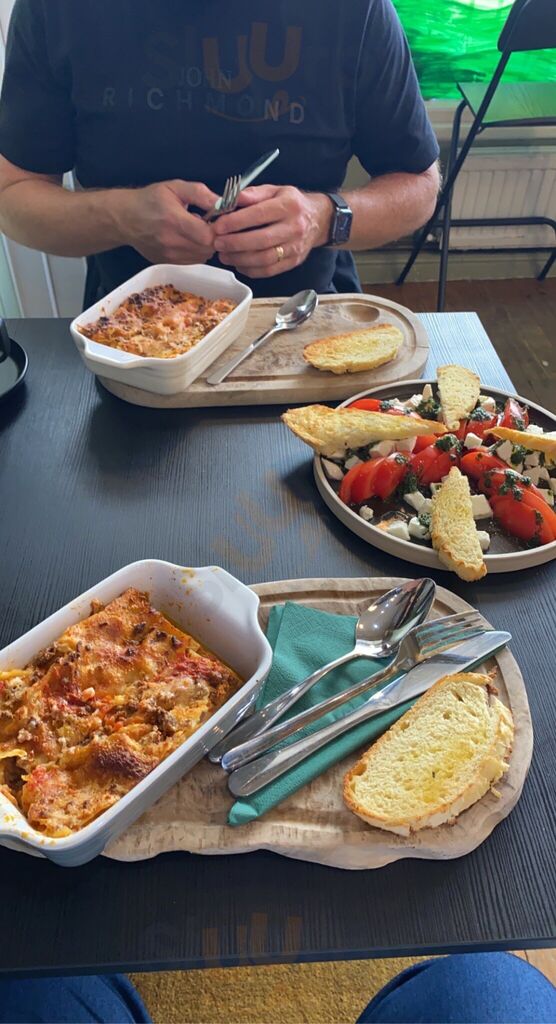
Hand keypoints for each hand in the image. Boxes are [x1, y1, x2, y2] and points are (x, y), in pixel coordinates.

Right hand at [115, 180, 218, 264]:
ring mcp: (169, 255)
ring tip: (195, 231)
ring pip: (202, 256)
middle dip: (213, 237)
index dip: (217, 230)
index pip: (207, 236)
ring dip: (205, 245)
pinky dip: (196, 251)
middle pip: (207, 248)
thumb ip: (200, 194)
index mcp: (174, 220)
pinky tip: (188, 239)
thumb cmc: (150, 200)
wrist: (125, 218)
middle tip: (206, 224)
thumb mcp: (175, 187)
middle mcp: (171, 241)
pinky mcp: (167, 262)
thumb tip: (222, 203)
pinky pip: (192, 261)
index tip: (216, 221)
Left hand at [213, 185, 332, 277]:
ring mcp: (295, 247)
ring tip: (224, 255)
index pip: (259, 215)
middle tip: (218, 243)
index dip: (236, 222)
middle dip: (235, 243)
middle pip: (261, 240)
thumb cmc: (291, 203)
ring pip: (264, 258)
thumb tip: (233, 198)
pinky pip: (269, 270)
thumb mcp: (275, 190)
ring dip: (240, 259)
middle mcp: (294, 227)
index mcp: (288, 206)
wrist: (319, 220)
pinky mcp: (294, 262)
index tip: (218, 226)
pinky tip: (238, 263)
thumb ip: (254, 194)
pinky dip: (251, 270)